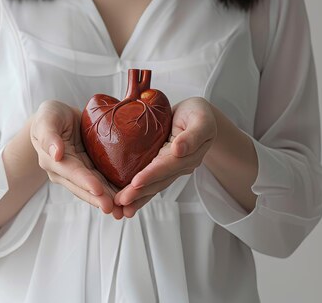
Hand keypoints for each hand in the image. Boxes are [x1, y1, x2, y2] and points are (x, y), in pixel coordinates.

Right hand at [30, 100, 121, 216]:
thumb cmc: (50, 116)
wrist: (59, 118)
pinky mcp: (91, 170)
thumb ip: (49, 135)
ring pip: (95, 189)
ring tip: (123, 211)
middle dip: (99, 199)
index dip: (85, 181)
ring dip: (108, 200)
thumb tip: (55, 154)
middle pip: (84, 187)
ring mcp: (79, 173)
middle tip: (114, 208)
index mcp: (53, 161)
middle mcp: (66, 172)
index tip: (98, 190)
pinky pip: (103, 182)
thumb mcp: (47, 118)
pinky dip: (114, 191)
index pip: (71, 172)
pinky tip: (128, 200)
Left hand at [114, 97, 216, 217]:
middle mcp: (179, 165)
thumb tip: (179, 150)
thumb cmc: (199, 114)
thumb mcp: (202, 120)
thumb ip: (193, 135)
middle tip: (121, 201)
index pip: (168, 166)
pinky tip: (125, 201)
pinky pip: (149, 180)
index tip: (136, 182)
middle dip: (139, 192)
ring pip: (153, 184)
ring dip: (137, 196)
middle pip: (158, 181)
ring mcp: (170, 168)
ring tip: (119, 206)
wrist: (196, 116)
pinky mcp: (161, 166)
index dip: (152, 174)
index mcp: (189, 155)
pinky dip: (138, 191)